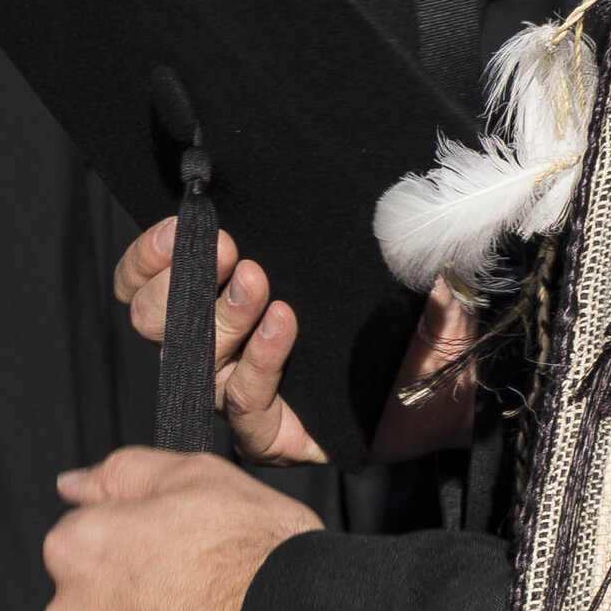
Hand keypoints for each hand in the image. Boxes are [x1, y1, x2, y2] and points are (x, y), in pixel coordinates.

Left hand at [40, 449, 319, 610]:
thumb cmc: (255, 554)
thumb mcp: (199, 478)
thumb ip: (123, 474)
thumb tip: (71, 485)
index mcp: (77, 549)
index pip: (84, 542)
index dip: (134, 546)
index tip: (175, 557)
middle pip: (85, 608)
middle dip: (124, 606)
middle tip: (189, 604)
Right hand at [114, 217, 489, 466]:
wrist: (461, 378)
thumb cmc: (412, 310)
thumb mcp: (375, 250)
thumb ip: (345, 217)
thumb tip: (327, 173)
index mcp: (229, 299)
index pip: (151, 283)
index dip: (148, 257)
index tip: (180, 224)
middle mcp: (226, 348)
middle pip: (155, 321)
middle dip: (179, 281)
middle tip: (227, 249)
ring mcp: (248, 395)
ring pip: (197, 362)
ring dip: (222, 316)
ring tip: (258, 281)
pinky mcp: (276, 438)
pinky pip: (245, 408)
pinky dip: (258, 365)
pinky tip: (284, 327)